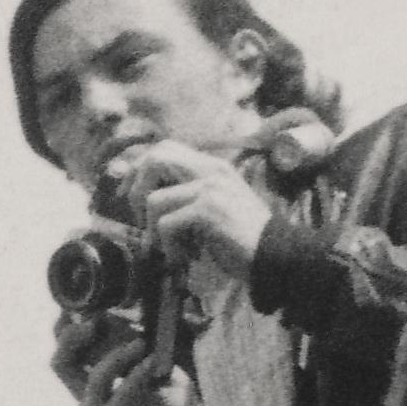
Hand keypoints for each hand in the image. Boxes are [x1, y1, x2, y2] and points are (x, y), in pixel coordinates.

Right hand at [56, 309, 204, 405]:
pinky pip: (117, 396)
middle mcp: (89, 398)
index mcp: (98, 383)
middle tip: (95, 318)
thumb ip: (145, 354)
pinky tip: (152, 364)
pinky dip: (135, 376)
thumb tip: (137, 325)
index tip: (90, 301)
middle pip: (60, 361)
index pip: (70, 350)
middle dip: (72, 334)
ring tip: (140, 343)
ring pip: (87, 377)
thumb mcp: (164, 375)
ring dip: (113, 355)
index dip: (70, 324)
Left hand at [97, 133, 277, 279]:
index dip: (139, 169)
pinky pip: (166, 224)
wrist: (274, 255)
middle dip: (137, 189)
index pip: (164, 149)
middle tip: (142, 218)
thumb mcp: (212, 208)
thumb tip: (143, 198)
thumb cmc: (241, 238)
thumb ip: (186, 196)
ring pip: (154, 199)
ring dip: (152, 230)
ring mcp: (210, 187)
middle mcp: (211, 169)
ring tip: (170, 247)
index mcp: (212, 167)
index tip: (132, 196)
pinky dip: (167, 246)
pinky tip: (183, 257)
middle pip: (155, 157)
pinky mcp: (209, 209)